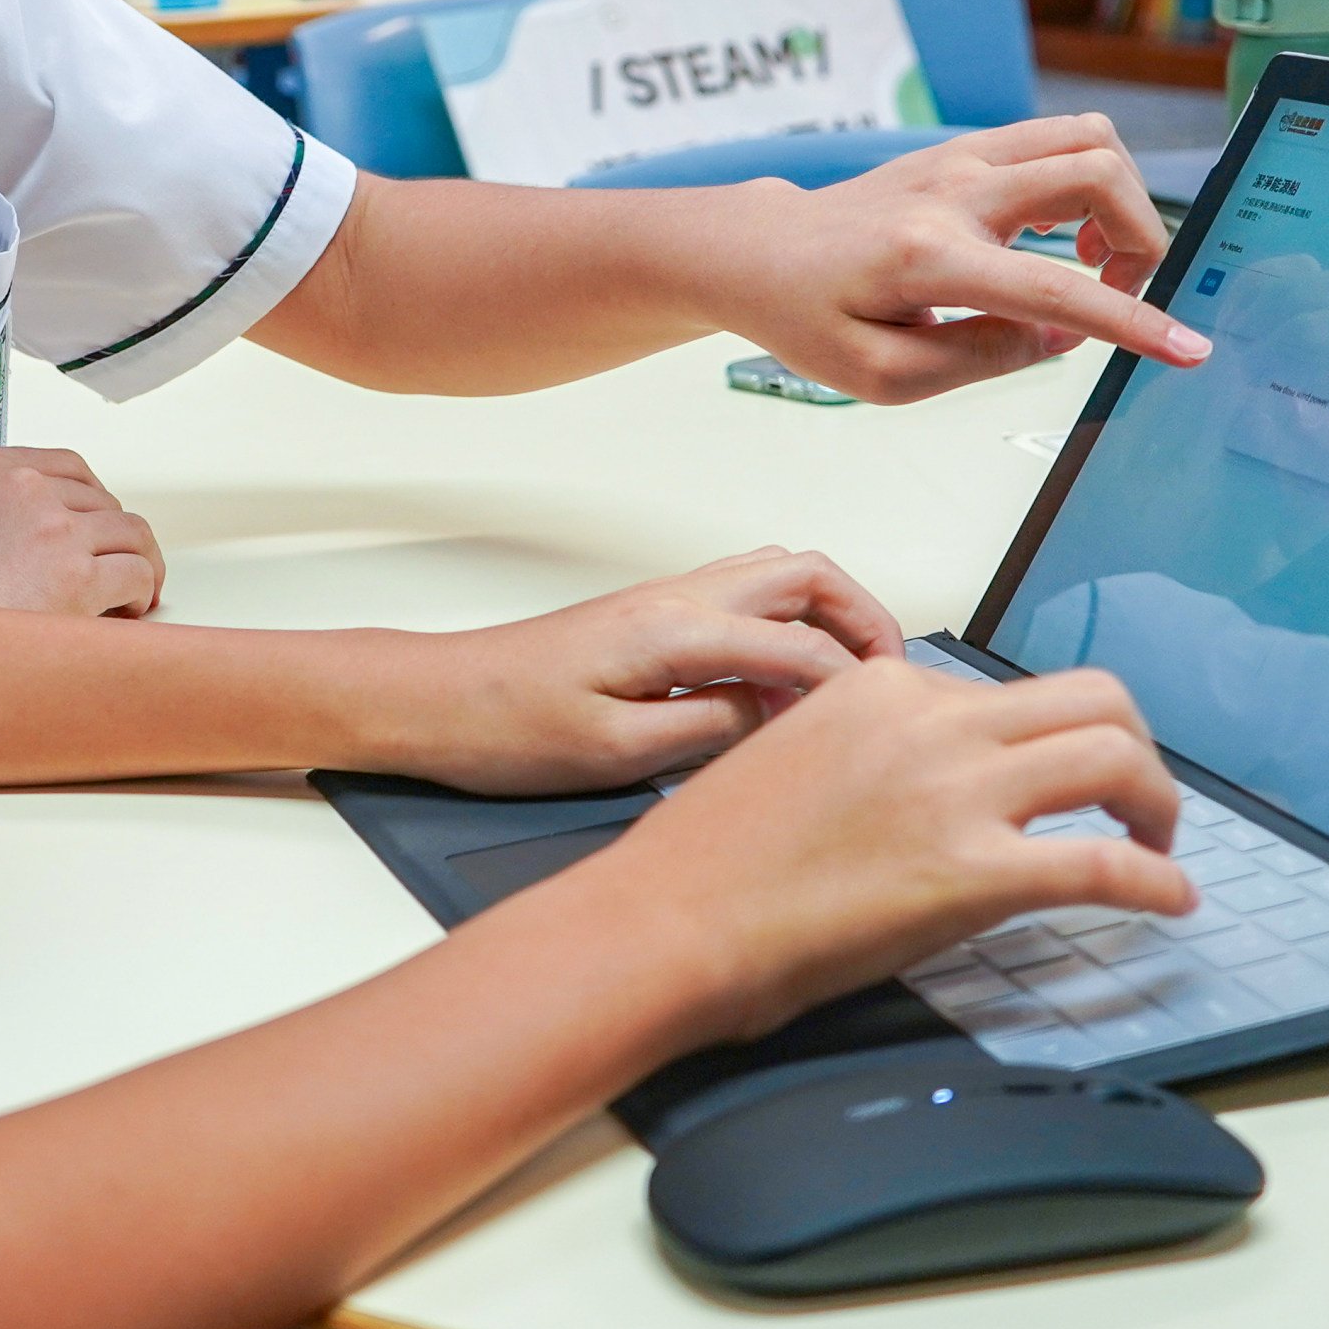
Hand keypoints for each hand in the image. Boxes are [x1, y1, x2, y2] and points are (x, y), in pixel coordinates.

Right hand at [0, 444, 162, 616]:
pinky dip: (141, 594)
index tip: (94, 531)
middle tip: (114, 572)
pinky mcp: (73, 577)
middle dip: (110, 538)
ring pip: (130, 534)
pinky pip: (135, 574)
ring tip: (131, 595)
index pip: (65, 467)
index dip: (89, 503)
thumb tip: (35, 543)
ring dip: (137, 564)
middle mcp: (20, 485)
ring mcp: (50, 528)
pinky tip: (126, 615)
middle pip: (102, 501)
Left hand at [370, 548, 907, 791]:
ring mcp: (663, 600)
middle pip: (806, 574)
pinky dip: (785, 627)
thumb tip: (779, 718)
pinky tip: (778, 687)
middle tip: (890, 681)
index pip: (802, 643)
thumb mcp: (618, 754)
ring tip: (848, 683)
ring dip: (827, 615)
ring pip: (776, 576)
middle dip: (865, 619)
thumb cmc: (505, 728)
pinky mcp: (650, 616)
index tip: (885, 723)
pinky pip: (743, 600)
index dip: (855, 684)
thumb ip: (713, 731)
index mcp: (675, 630)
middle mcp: (675, 598)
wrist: (437, 701)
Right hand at [594, 656, 1190, 1046]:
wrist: (667, 921)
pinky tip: (1170, 901)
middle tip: (1132, 797)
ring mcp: (954, 792)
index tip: (1052, 780)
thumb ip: (872, 749)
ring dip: (1156, 801)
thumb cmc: (709, 863)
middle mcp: (928, 722)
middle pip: (1090, 697)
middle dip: (1132, 746)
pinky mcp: (973, 872)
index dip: (1041, 742)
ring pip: (1114, 755)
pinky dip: (1155, 880)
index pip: (1003, 693)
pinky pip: (1104, 864)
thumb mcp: (793, 757)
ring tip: (1156, 843)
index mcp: (881, 688)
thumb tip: (931, 780)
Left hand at [711, 115, 1209, 402]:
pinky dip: (1088, 182)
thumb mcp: (882, 375)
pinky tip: (1058, 235)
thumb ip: (980, 358)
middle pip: (1095, 171)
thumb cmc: (810, 317)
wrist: (761, 251)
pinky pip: (1059, 139)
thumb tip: (1061, 335)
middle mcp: (953, 191)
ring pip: (1087, 138)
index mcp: (929, 258)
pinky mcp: (966, 148)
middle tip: (1116, 291)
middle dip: (1139, 238)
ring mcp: (961, 157)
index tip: (1187, 349)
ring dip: (1118, 200)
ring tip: (1088, 259)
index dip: (1131, 322)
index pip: (1054, 288)